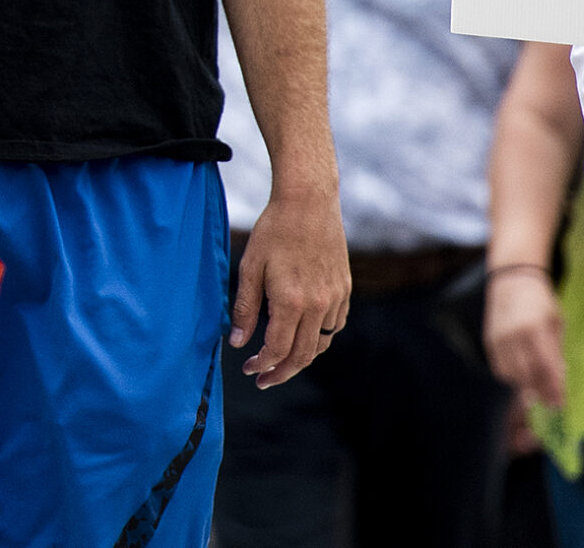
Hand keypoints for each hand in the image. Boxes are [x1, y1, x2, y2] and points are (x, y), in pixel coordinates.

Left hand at [230, 186, 348, 387]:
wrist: (309, 203)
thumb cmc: (273, 231)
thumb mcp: (249, 267)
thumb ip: (244, 308)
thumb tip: (238, 343)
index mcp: (291, 300)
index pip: (279, 349)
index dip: (263, 365)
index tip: (249, 369)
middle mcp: (318, 304)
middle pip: (303, 355)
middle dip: (282, 372)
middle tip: (263, 379)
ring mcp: (336, 298)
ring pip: (322, 343)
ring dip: (301, 357)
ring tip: (281, 360)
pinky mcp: (345, 289)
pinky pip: (335, 325)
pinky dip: (319, 338)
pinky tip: (303, 334)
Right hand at [485, 267, 565, 409]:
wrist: (511, 280)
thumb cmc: (540, 302)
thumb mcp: (556, 323)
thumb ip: (556, 350)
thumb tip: (559, 378)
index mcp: (535, 328)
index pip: (546, 366)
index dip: (553, 388)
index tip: (560, 403)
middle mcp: (514, 334)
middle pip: (527, 374)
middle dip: (541, 392)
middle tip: (552, 404)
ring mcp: (499, 337)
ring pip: (511, 374)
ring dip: (526, 387)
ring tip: (538, 394)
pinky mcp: (489, 340)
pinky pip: (499, 367)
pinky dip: (511, 377)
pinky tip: (522, 379)